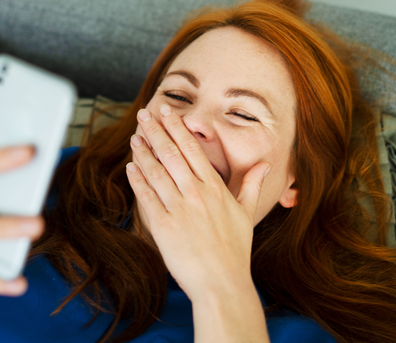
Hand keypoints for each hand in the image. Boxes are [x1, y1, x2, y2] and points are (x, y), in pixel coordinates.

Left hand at [125, 104, 269, 299]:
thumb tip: (265, 164)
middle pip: (171, 153)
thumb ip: (252, 185)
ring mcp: (179, 209)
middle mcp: (196, 193)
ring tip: (134, 137)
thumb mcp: (247, 214)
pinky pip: (147, 197)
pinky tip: (131, 167)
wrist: (222, 283)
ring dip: (143, 152)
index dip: (177, 127)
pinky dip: (137, 180)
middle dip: (156, 130)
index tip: (166, 112)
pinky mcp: (163, 226)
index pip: (192, 149)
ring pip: (156, 172)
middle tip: (144, 113)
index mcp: (215, 188)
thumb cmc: (235, 250)